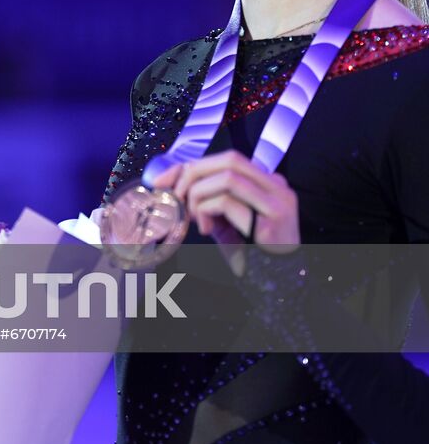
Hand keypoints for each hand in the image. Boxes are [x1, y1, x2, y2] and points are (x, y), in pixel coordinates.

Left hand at [150, 149, 299, 253]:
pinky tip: (207, 230)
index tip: (165, 182)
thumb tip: (169, 182)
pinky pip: (226, 201)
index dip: (192, 166)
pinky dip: (206, 211)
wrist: (278, 285)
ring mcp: (278, 204)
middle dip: (194, 174)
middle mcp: (279, 188)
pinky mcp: (270, 222)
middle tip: (178, 197)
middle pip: (230, 159)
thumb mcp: (225, 222)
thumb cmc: (249, 255)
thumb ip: (206, 200)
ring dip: (199, 194)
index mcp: (270, 184)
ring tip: (194, 216)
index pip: (228, 159)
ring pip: (227, 177)